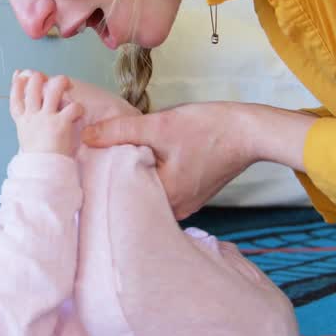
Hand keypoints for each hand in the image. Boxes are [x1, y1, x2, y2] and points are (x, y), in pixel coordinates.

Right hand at [9, 71, 83, 155]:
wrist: (42, 171)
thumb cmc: (38, 159)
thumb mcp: (27, 139)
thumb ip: (30, 125)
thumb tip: (33, 116)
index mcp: (23, 121)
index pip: (15, 99)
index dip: (16, 85)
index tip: (19, 74)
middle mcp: (32, 116)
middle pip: (32, 88)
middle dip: (39, 78)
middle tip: (46, 77)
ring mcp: (45, 118)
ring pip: (52, 90)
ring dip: (60, 83)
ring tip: (66, 83)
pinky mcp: (60, 123)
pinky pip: (72, 107)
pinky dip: (78, 108)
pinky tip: (79, 112)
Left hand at [79, 102, 258, 218]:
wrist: (249, 130)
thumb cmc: (209, 129)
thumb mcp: (158, 126)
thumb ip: (120, 132)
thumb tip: (86, 136)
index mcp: (166, 199)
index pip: (122, 194)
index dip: (104, 180)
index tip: (88, 167)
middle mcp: (176, 209)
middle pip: (135, 195)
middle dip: (117, 178)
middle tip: (97, 161)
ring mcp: (186, 203)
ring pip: (149, 190)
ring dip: (135, 174)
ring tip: (116, 158)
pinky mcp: (192, 192)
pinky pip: (163, 186)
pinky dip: (152, 173)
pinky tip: (143, 158)